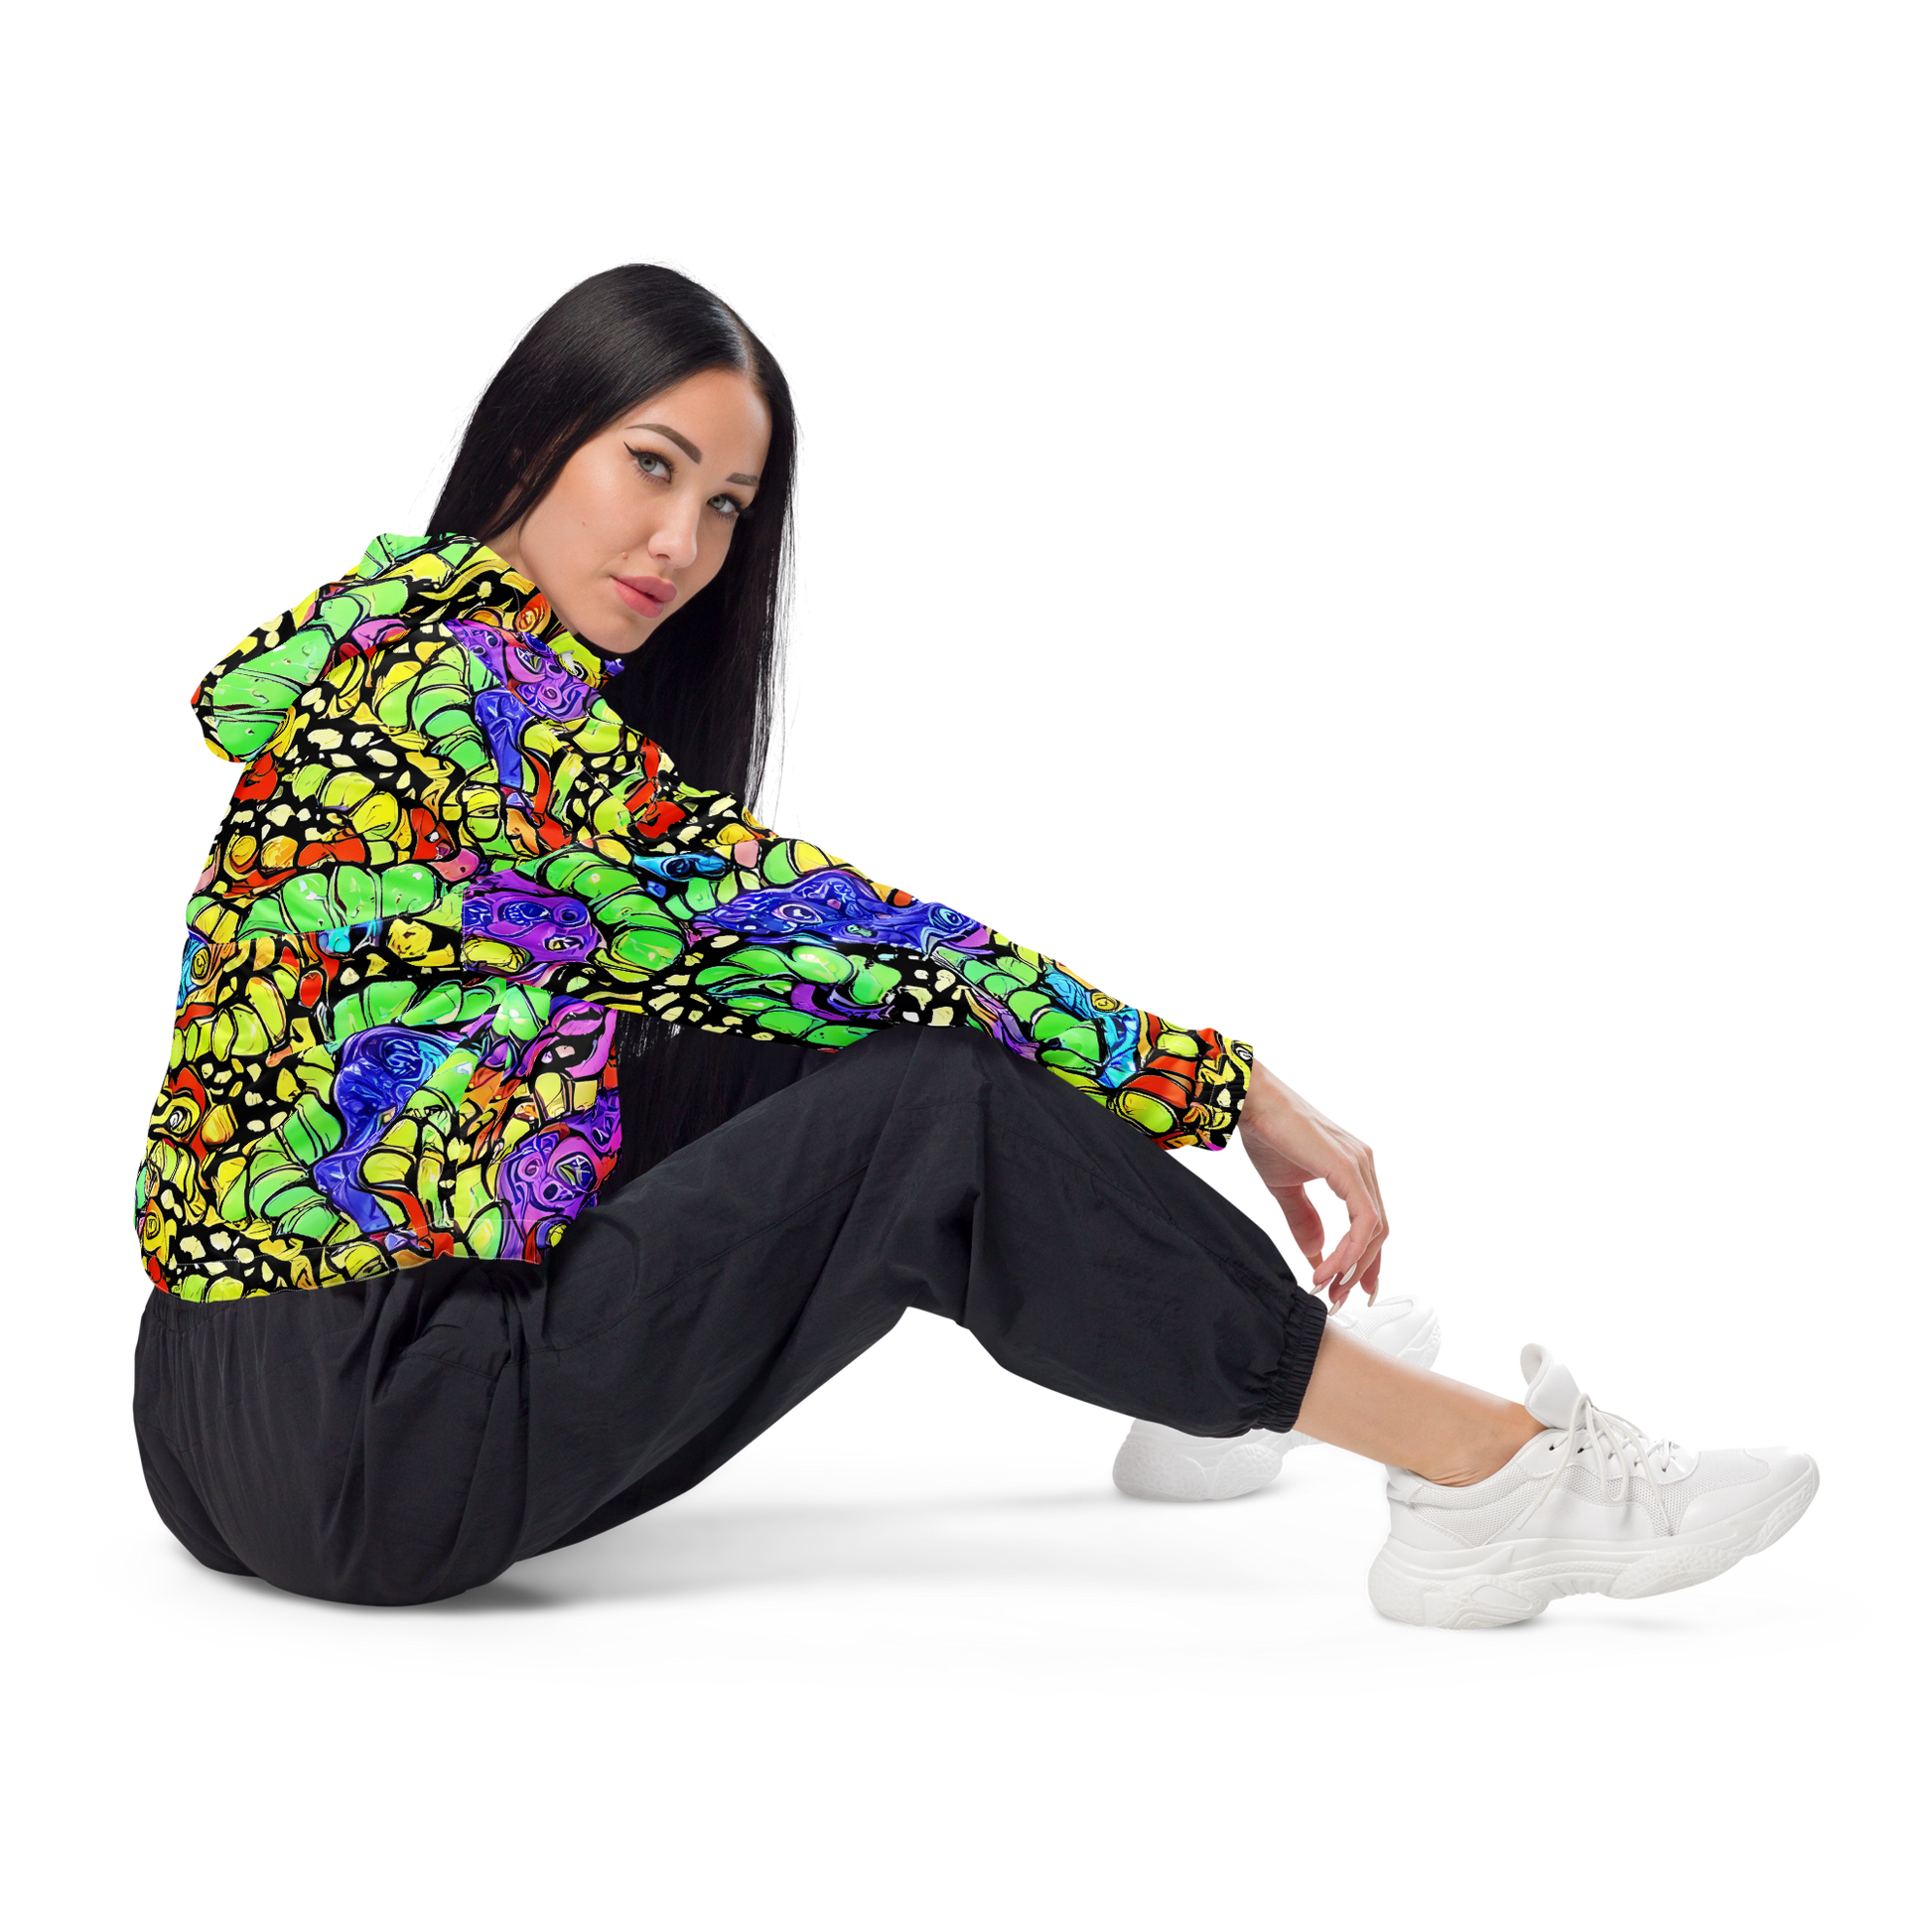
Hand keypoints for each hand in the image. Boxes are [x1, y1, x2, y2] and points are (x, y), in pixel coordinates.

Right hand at [1236, 1053, 1392, 1310]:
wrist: (1253, 1103)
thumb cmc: (1267, 1134)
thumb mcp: (1287, 1190)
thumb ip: (1304, 1223)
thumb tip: (1315, 1257)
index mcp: (1355, 1168)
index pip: (1373, 1222)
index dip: (1366, 1260)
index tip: (1353, 1288)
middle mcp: (1365, 1164)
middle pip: (1380, 1230)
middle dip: (1360, 1270)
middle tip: (1338, 1297)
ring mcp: (1361, 1165)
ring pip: (1375, 1230)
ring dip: (1352, 1265)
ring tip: (1327, 1286)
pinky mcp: (1349, 1169)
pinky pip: (1362, 1222)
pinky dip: (1347, 1251)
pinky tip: (1326, 1267)